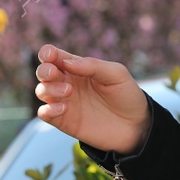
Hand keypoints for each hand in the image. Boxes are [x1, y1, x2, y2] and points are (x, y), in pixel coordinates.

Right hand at [34, 44, 150, 153]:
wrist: (136, 126)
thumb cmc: (127, 95)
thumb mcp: (116, 74)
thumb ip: (92, 65)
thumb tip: (66, 63)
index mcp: (78, 68)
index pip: (54, 56)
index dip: (48, 53)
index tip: (51, 55)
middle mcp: (67, 83)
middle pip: (43, 72)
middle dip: (45, 70)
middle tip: (56, 74)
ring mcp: (65, 102)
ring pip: (42, 91)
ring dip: (49, 89)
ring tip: (69, 91)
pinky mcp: (64, 121)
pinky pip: (44, 114)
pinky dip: (47, 110)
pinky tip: (63, 108)